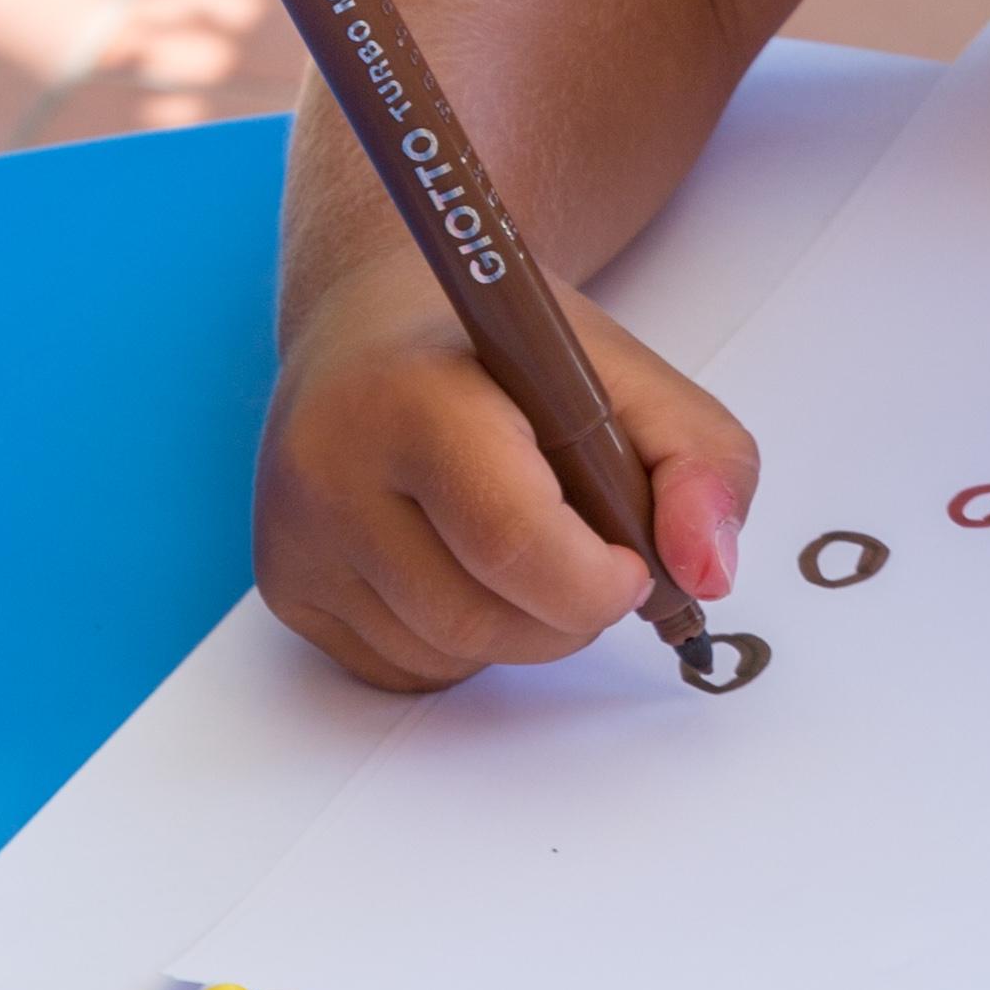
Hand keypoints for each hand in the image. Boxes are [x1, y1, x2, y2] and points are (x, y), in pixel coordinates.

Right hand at [253, 261, 757, 691]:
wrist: (375, 320)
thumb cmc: (504, 352)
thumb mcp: (629, 375)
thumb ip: (703, 461)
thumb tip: (705, 571)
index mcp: (412, 396)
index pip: (511, 537)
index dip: (596, 577)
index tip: (632, 562)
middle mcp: (327, 465)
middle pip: (481, 617)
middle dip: (569, 613)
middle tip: (594, 559)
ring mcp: (295, 533)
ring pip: (445, 655)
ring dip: (518, 631)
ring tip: (523, 546)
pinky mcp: (285, 584)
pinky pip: (401, 669)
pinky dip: (460, 644)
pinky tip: (464, 567)